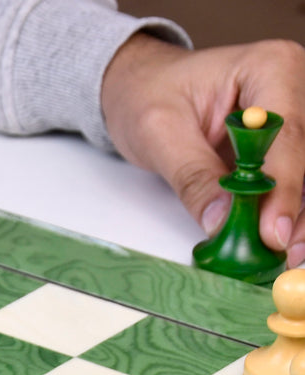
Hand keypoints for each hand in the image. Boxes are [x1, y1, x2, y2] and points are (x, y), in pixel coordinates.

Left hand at [101, 34, 304, 266]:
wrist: (141, 87)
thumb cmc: (148, 95)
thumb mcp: (159, 134)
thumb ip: (193, 176)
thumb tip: (222, 219)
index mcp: (269, 68)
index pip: (288, 135)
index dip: (284, 188)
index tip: (274, 231)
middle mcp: (295, 87)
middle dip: (299, 208)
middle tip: (284, 251)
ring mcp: (298, 113)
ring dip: (300, 214)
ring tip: (285, 252)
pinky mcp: (288, 143)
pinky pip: (296, 179)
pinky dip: (289, 209)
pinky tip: (278, 238)